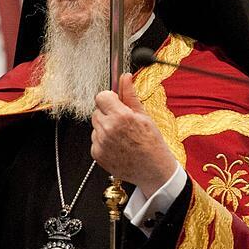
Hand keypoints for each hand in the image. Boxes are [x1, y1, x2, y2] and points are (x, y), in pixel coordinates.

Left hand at [91, 73, 177, 197]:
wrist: (153, 170)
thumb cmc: (152, 144)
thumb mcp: (144, 116)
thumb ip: (130, 95)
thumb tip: (125, 77)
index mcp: (120, 116)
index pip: (101, 96)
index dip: (109, 99)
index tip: (116, 103)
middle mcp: (108, 129)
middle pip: (97, 111)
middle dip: (108, 113)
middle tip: (123, 122)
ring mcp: (101, 143)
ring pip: (96, 126)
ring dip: (105, 128)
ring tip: (122, 136)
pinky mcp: (97, 154)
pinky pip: (95, 140)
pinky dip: (103, 142)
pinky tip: (118, 146)